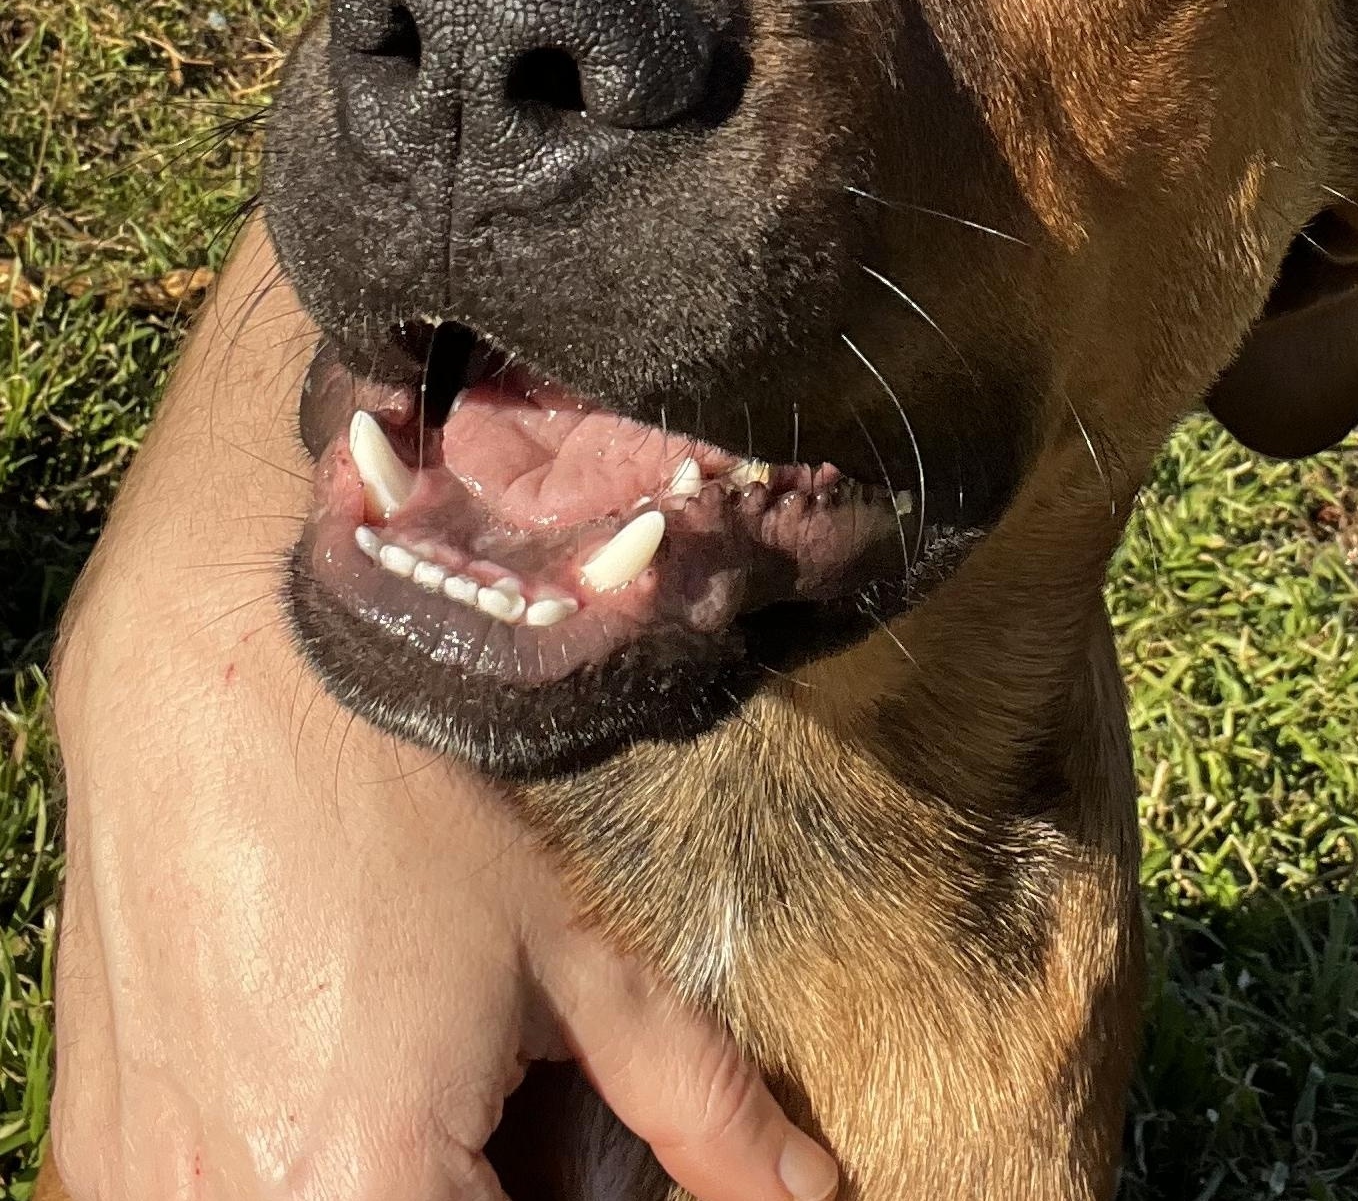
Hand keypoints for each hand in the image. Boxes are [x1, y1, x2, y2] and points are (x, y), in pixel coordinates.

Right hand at [47, 226, 836, 1200]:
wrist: (223, 673)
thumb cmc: (405, 796)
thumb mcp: (572, 946)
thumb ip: (696, 1096)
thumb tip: (802, 1193)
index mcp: (361, 1191)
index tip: (590, 1161)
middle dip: (497, 1188)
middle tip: (520, 1108)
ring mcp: (140, 1191)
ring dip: (401, 1179)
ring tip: (439, 1076)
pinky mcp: (92, 1148)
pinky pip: (215, 1194)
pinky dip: (294, 1162)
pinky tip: (341, 1062)